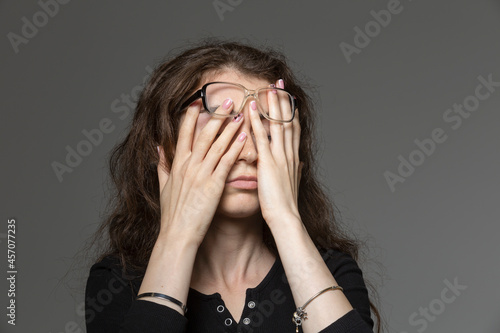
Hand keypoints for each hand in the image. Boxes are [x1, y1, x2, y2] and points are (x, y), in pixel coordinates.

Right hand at [156, 99, 246, 245]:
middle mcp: (189, 166)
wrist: (177, 235)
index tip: (198, 103)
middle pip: (204, 135)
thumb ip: (162, 165)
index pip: (184, 134)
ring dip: (230, 127)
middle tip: (227, 100)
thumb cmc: (172, 214)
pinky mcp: (214, 185)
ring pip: (217, 145)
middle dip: (216, 116)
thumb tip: (158, 147)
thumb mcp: (163, 186)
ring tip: (240, 112)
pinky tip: (244, 136)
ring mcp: (201, 174)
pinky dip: (235, 147)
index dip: (191, 117)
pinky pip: (227, 162)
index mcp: (177, 165)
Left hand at [248, 79, 302, 226]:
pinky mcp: (268, 162)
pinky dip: (257, 120)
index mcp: (294, 158)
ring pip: (278, 124)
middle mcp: (289, 153)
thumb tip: (301, 164)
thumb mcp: (294, 184)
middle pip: (288, 121)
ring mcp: (279, 157)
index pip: (293, 129)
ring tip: (269, 87)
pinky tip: (253, 107)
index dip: (291, 111)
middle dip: (284, 101)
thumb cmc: (287, 204)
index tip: (289, 97)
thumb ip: (297, 171)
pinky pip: (262, 137)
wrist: (286, 217)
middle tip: (280, 83)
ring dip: (273, 104)